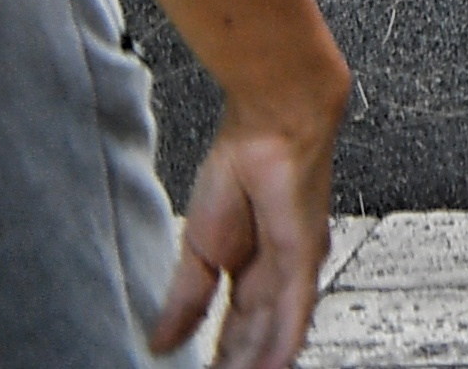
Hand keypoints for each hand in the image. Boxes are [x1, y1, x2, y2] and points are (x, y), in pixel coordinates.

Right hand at [156, 95, 337, 368]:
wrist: (269, 123)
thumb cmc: (241, 168)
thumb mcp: (198, 248)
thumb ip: (185, 298)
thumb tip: (162, 343)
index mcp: (255, 270)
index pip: (239, 329)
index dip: (222, 359)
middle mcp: (281, 275)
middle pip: (258, 338)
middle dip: (238, 366)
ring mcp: (296, 267)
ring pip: (278, 333)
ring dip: (258, 363)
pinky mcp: (305, 255)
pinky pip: (296, 309)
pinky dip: (284, 341)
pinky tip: (275, 368)